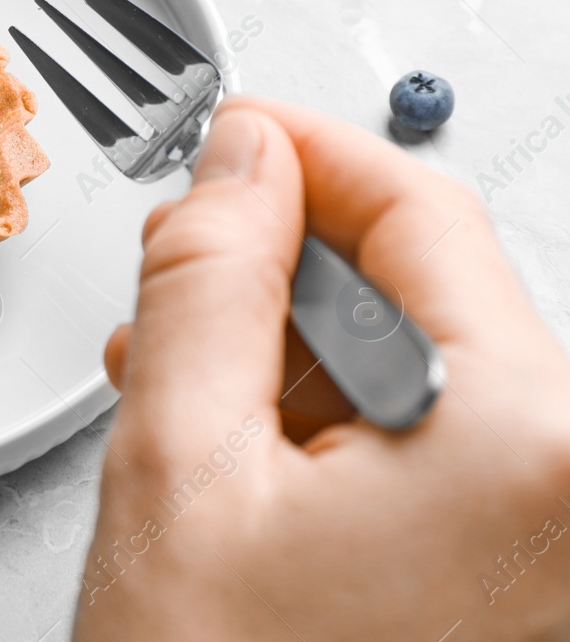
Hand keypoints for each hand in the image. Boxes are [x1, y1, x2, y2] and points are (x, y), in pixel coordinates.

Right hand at [75, 97, 569, 640]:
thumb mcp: (179, 466)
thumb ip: (209, 281)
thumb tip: (240, 160)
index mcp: (528, 444)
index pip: (418, 213)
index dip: (301, 153)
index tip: (227, 131)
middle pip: (423, 291)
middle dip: (281, 268)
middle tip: (175, 275)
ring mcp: (550, 540)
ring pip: (418, 372)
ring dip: (291, 353)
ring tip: (180, 385)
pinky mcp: (514, 575)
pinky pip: (429, 450)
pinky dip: (327, 428)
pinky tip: (239, 448)